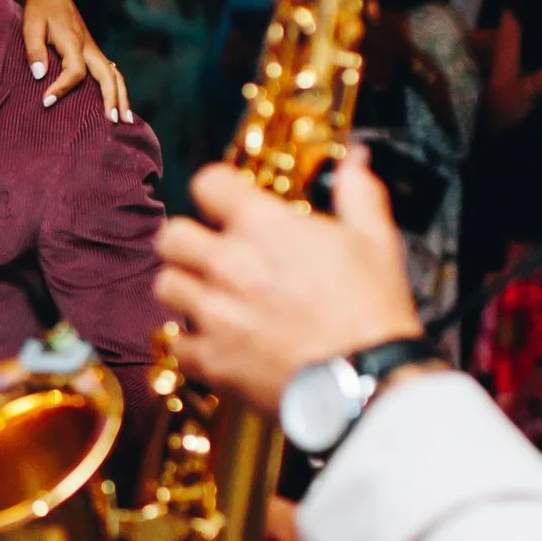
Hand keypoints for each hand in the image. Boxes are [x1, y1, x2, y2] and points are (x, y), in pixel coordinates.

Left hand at [0, 0, 129, 116]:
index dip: (62, 87)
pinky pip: (111, 73)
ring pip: (115, 75)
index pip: (74, 71)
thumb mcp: (30, 26)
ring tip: (125, 121)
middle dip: (111, 99)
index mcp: (73, 41)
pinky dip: (118, 90)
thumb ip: (34, 50)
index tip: (46, 101)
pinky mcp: (93, 52)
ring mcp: (94, 50)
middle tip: (111, 122)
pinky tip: (118, 105)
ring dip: (121, 97)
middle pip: (107, 76)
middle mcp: (88, 47)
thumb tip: (39, 76)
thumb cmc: (38, 10)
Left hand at [156, 149, 419, 416]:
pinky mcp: (211, 359)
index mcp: (264, 227)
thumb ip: (357, 192)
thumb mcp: (376, 241)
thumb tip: (355, 160)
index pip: (208, 183)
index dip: (217, 190)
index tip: (227, 203)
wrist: (367, 381)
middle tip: (208, 252)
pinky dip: (189, 343)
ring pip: (165, 285)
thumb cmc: (372, 312)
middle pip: (172, 235)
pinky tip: (213, 341)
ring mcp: (214, 313)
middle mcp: (229, 264)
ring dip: (185, 288)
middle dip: (188, 240)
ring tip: (208, 296)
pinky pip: (176, 343)